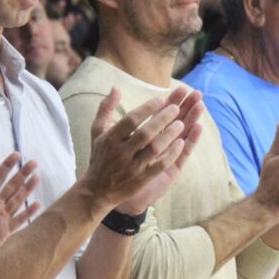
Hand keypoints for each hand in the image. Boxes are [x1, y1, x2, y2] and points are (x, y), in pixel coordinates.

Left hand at [0, 153, 42, 262]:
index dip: (7, 166)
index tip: (17, 154)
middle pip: (12, 185)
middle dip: (22, 173)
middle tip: (34, 162)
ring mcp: (3, 215)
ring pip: (18, 199)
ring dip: (27, 188)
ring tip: (37, 177)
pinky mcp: (6, 229)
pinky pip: (19, 220)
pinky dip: (28, 213)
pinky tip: (37, 204)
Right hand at [82, 87, 193, 211]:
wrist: (97, 191)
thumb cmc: (99, 157)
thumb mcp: (97, 132)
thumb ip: (105, 109)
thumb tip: (116, 87)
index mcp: (110, 139)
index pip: (131, 120)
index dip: (147, 108)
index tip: (162, 99)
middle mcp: (120, 152)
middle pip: (145, 133)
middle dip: (162, 119)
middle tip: (176, 108)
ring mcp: (132, 167)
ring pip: (154, 149)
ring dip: (169, 135)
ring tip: (181, 123)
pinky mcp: (141, 180)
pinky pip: (159, 165)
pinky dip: (171, 154)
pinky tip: (181, 144)